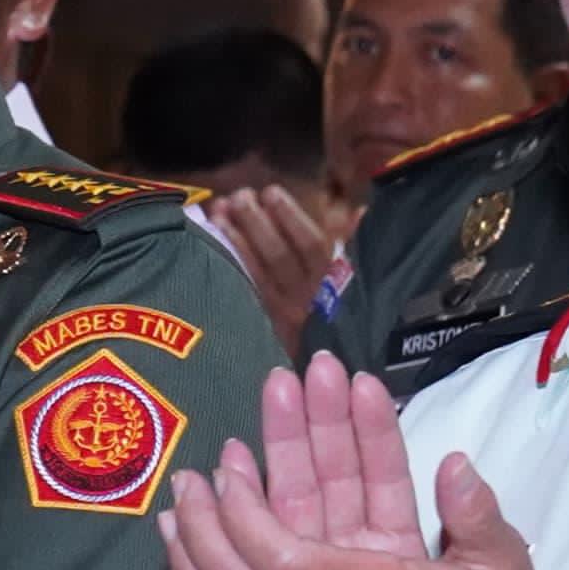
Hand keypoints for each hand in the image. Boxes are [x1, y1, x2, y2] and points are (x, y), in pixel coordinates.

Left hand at [203, 183, 342, 366]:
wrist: (316, 378)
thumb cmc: (332, 317)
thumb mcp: (345, 281)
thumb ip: (348, 245)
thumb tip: (359, 212)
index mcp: (331, 284)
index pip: (312, 246)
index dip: (291, 217)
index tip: (271, 192)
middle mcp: (306, 300)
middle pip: (279, 256)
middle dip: (257, 222)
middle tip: (239, 196)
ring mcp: (279, 315)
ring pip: (255, 272)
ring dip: (235, 237)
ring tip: (219, 209)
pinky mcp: (257, 325)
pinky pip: (240, 290)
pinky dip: (224, 262)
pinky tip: (209, 240)